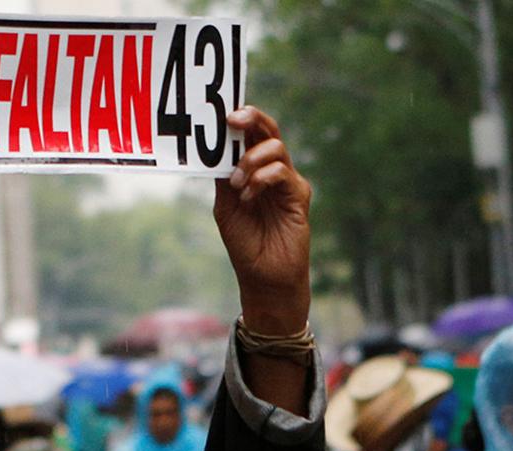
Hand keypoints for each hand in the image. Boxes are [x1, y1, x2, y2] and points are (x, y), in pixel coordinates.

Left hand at [214, 106, 311, 335]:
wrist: (263, 277)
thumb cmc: (245, 243)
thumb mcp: (225, 207)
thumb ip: (223, 178)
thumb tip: (214, 149)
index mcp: (253, 170)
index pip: (250, 135)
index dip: (240, 118)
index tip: (221, 111)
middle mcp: (272, 170)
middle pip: (267, 130)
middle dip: (251, 118)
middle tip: (232, 118)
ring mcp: (287, 181)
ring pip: (275, 147)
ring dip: (250, 160)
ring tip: (237, 183)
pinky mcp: (299, 195)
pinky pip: (282, 172)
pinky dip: (261, 179)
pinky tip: (249, 195)